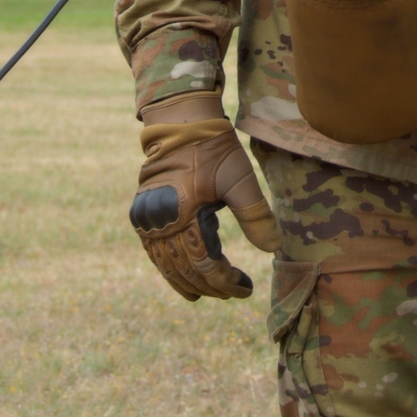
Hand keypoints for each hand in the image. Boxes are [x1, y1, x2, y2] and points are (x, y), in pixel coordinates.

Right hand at [129, 90, 279, 300]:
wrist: (182, 123)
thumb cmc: (214, 149)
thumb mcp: (240, 180)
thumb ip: (255, 216)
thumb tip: (273, 249)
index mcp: (185, 214)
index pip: (206, 264)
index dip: (226, 282)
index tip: (246, 288)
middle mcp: (161, 221)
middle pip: (185, 269)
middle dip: (210, 286)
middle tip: (232, 292)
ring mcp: (148, 219)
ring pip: (165, 264)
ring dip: (186, 281)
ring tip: (204, 293)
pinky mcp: (142, 213)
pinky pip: (154, 251)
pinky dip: (168, 266)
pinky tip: (181, 274)